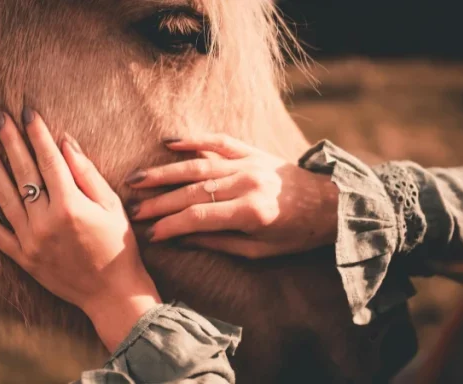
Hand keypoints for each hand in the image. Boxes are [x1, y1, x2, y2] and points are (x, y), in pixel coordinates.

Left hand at [0, 107, 160, 350]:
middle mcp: (46, 221)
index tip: (27, 112)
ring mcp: (30, 241)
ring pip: (3, 196)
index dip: (37, 133)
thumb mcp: (111, 205)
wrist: (112, 292)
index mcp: (71, 205)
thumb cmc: (118, 246)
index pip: (48, 159)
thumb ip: (86, 173)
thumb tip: (65, 142)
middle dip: (9, 140)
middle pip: (22, 172)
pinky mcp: (22, 258)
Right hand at [126, 133, 338, 257]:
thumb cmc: (295, 234)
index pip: (200, 217)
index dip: (171, 225)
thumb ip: (219, 242)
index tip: (149, 233)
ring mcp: (249, 163)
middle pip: (193, 190)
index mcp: (252, 212)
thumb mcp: (260, 250)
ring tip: (137, 178)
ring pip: (198, 165)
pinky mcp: (251, 151)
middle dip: (159, 201)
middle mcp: (248, 182)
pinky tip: (168, 142)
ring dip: (164, 172)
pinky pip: (218, 141)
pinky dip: (193, 140)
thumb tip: (180, 238)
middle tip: (132, 209)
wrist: (329, 204)